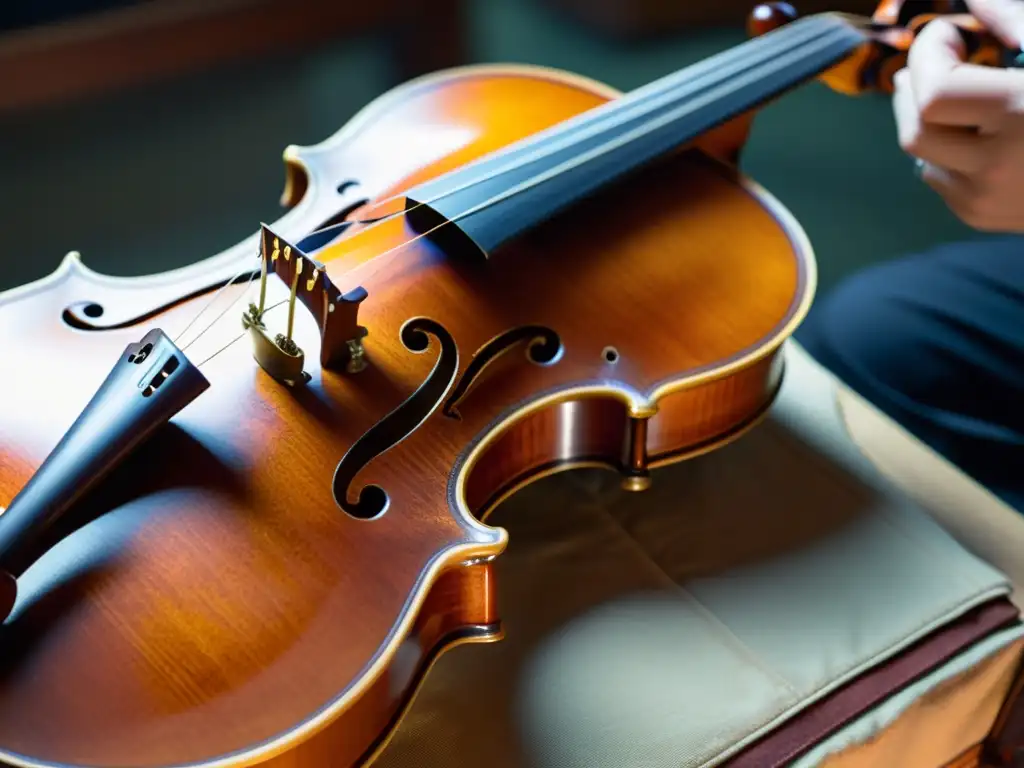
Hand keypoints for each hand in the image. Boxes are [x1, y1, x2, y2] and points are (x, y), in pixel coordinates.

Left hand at [893, 0, 1023, 231]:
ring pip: (922, 157)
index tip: (950, 33)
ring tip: (954, 94)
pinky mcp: (983, 218)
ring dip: (930, 119)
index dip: (929, 54)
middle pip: (915, 129)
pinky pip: (941, 180)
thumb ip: (1018, 20)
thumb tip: (975, 0)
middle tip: (934, 59)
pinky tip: (973, 133)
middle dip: (915, 88)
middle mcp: (997, 167)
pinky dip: (945, 151)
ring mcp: (987, 200)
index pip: (935, 93)